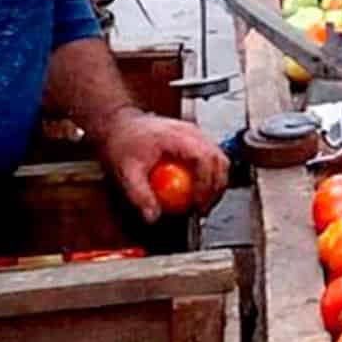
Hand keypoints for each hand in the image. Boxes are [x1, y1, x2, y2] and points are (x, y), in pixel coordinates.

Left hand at [96, 106, 229, 222]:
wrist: (120, 125)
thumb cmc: (122, 141)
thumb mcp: (126, 171)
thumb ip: (139, 195)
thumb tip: (153, 216)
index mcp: (178, 136)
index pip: (204, 159)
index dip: (205, 185)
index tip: (197, 204)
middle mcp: (192, 132)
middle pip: (219, 161)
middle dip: (216, 189)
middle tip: (203, 208)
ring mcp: (197, 135)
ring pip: (221, 160)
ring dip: (216, 184)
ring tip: (202, 203)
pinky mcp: (196, 140)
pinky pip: (212, 159)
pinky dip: (210, 176)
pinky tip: (198, 190)